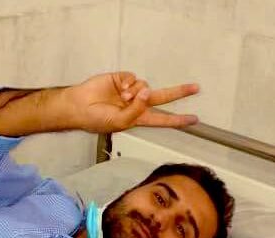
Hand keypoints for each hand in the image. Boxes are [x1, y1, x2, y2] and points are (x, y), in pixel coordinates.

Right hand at [66, 72, 199, 132]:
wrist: (78, 106)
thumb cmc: (97, 119)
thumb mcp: (120, 122)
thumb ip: (136, 110)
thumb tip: (148, 92)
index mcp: (139, 118)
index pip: (163, 119)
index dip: (178, 119)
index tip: (194, 119)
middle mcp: (137, 103)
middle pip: (163, 97)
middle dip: (179, 92)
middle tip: (196, 88)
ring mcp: (130, 90)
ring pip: (145, 86)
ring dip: (137, 92)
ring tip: (123, 98)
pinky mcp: (122, 79)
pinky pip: (134, 78)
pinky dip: (130, 83)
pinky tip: (121, 89)